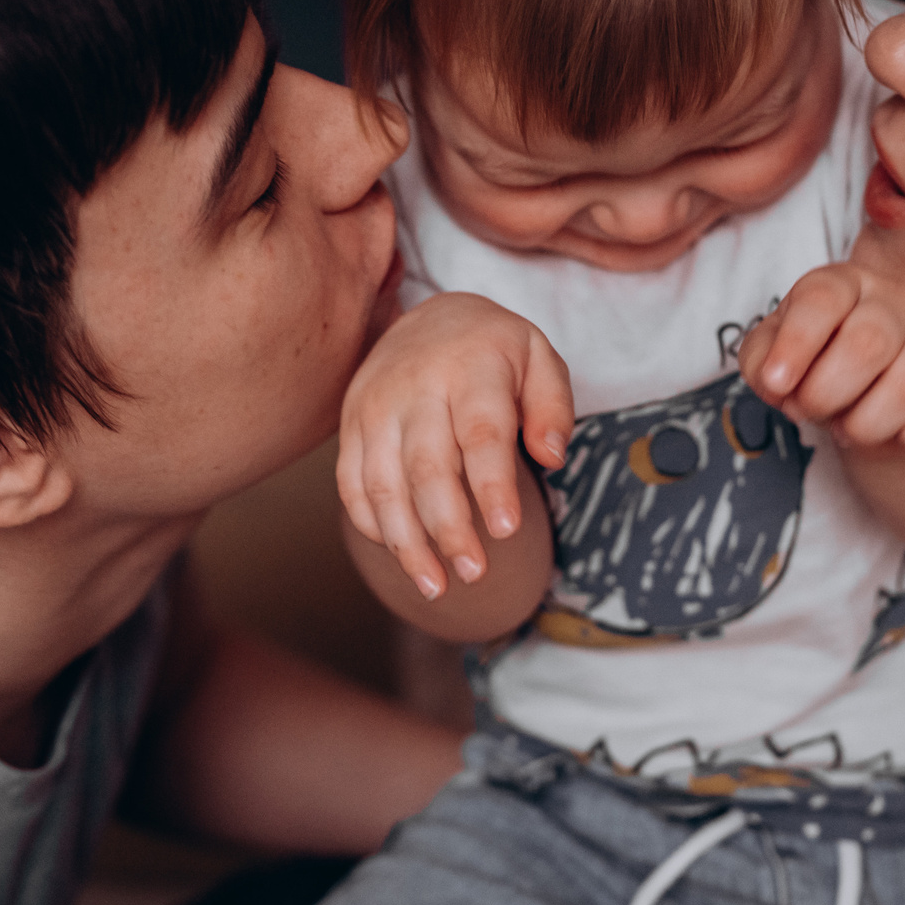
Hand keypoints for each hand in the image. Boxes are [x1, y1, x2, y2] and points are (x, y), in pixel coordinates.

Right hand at [337, 293, 574, 600]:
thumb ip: (553, 405)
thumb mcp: (538, 357)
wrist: (429, 318)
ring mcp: (375, 407)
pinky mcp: (351, 425)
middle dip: (448, 529)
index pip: (480, 435)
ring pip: (381, 484)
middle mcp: (414, 387)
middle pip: (426, 468)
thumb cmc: (494, 350)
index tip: (507, 532)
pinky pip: (351, 484)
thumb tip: (552, 457)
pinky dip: (371, 525)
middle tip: (474, 575)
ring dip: (406, 542)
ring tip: (435, 586)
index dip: (492, 487)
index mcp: (469, 367)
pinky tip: (400, 554)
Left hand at [736, 263, 904, 452]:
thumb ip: (762, 361)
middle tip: (811, 412)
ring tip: (848, 429)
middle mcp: (894, 302)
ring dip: (867, 424)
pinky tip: (895, 435)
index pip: (823, 297)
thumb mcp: (774, 357)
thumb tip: (775, 380)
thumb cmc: (815, 367)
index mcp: (842, 284)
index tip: (778, 385)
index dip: (796, 343)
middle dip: (827, 393)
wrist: (872, 400)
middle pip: (869, 342)